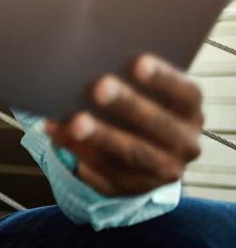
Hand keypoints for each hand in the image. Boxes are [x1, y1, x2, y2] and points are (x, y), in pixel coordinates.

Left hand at [45, 53, 202, 196]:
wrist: (142, 155)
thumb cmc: (136, 105)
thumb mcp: (143, 93)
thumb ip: (126, 77)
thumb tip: (87, 60)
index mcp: (189, 111)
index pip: (185, 93)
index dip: (163, 78)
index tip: (138, 62)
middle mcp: (184, 143)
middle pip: (160, 125)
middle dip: (129, 106)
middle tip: (100, 87)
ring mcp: (162, 170)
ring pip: (132, 153)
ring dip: (102, 136)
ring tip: (74, 121)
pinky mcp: (133, 187)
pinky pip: (106, 170)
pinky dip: (79, 151)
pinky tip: (57, 133)